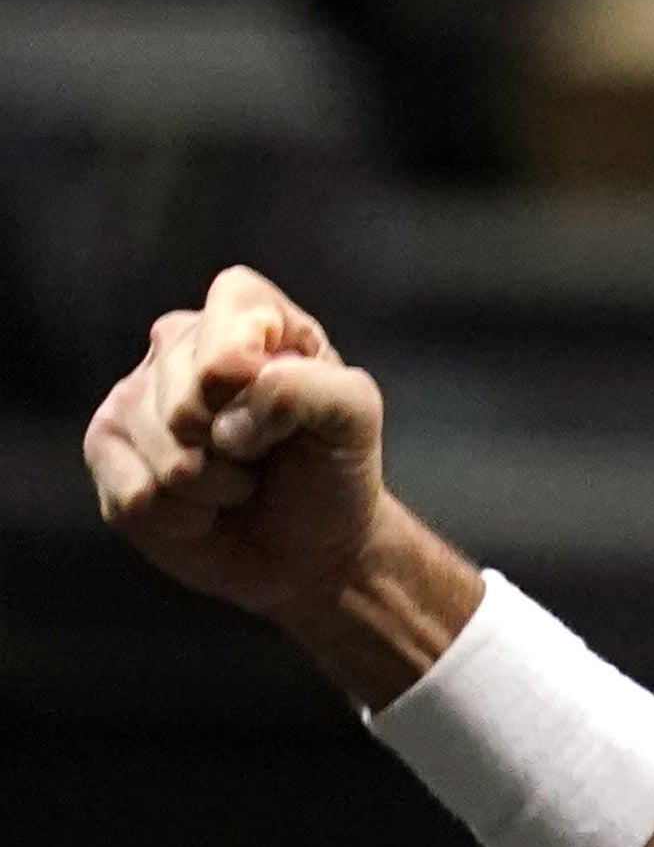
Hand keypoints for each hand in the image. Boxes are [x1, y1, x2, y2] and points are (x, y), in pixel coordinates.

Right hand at [84, 266, 393, 621]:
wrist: (305, 544)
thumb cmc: (330, 468)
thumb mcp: (354, 417)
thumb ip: (315, 386)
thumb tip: (241, 387)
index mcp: (249, 314)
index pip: (233, 301)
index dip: (248, 361)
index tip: (276, 402)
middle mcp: (180, 344)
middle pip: (187, 396)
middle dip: (238, 445)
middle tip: (262, 453)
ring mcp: (135, 396)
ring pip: (161, 449)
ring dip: (214, 486)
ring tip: (237, 481)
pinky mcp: (106, 451)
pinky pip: (135, 494)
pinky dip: (182, 518)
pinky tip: (201, 509)